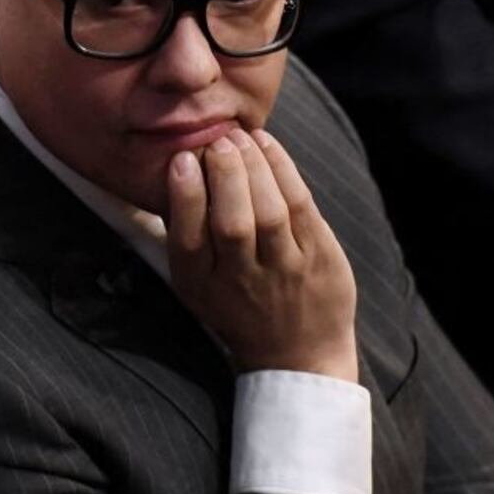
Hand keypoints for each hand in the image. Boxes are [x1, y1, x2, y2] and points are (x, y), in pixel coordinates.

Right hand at [165, 128, 359, 381]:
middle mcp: (242, 281)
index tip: (182, 159)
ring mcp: (284, 271)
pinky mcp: (318, 259)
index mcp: (202, 286)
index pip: (189, 240)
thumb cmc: (238, 306)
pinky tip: (269, 146)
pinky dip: (284, 171)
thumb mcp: (198, 286)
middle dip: (225, 174)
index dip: (185, 197)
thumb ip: (186, 236)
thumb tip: (175, 170)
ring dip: (255, 167)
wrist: (297, 355)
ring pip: (269, 213)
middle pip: (232, 223)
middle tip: (218, 140)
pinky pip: (302, 208)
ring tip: (242, 138)